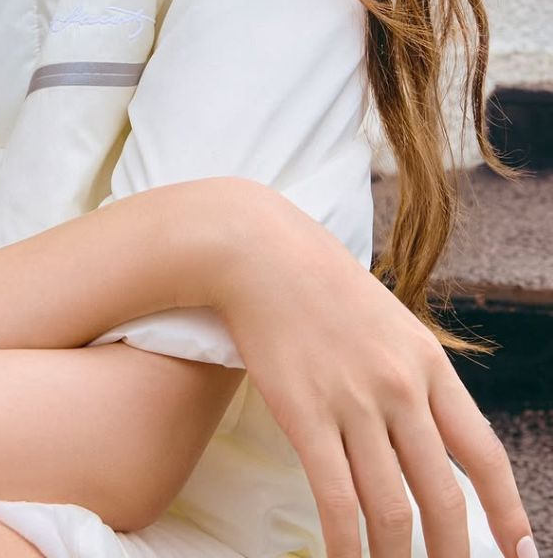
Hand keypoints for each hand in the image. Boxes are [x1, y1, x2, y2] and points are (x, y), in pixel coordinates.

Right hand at [210, 183, 534, 557]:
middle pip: (441, 495)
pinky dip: (345, 545)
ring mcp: (352, 402)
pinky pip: (336, 500)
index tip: (521, 552)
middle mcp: (400, 387)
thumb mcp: (387, 318)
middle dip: (452, 553)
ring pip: (391, 509)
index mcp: (427, 362)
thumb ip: (411, 373)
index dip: (507, 510)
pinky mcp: (304, 414)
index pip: (482, 452)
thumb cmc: (319, 281)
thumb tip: (428, 435)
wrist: (259, 251)